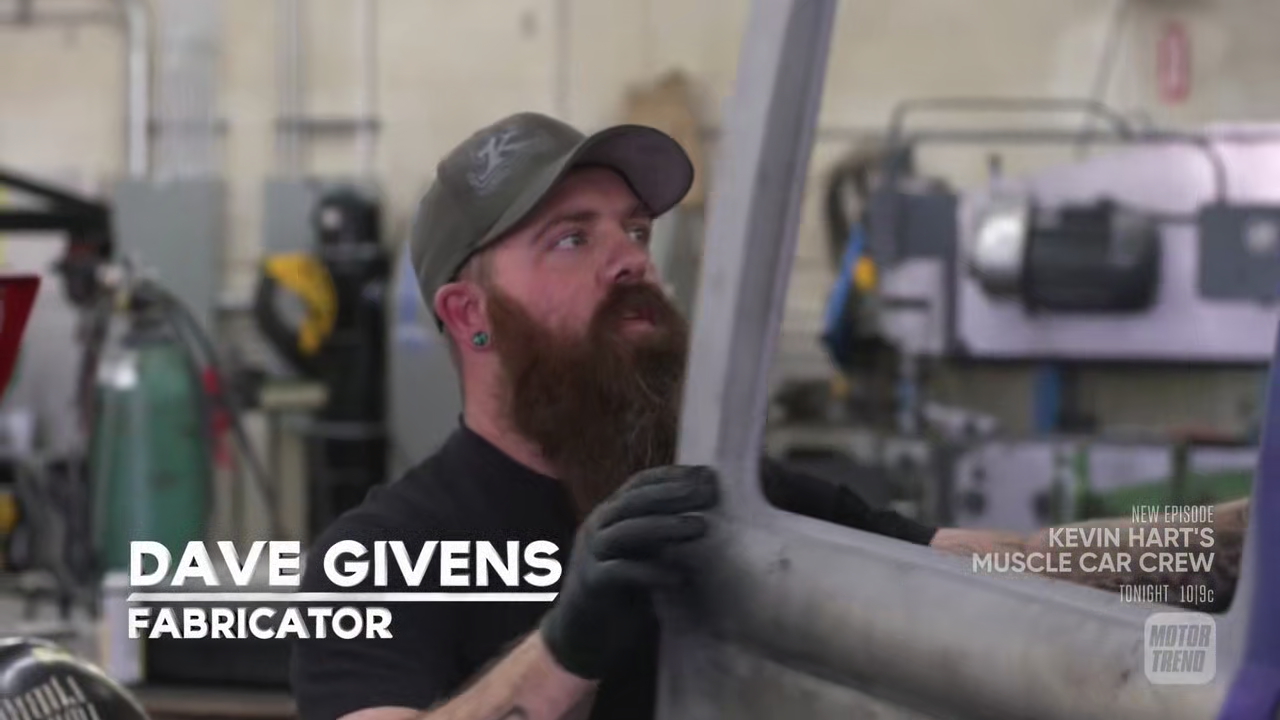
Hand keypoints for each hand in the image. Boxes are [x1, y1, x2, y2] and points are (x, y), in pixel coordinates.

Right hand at [539, 465, 718, 679]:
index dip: (673, 476)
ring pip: (626, 531)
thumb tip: (709, 510)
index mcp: (610, 514)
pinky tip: (678, 576)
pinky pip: (620, 572)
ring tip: (700, 526)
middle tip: (708, 493)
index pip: (640, 483)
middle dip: (673, 494)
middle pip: (634, 501)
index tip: (707, 475)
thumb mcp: (644, 551)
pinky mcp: (591, 584)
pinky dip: (650, 572)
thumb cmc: (624, 588)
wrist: (585, 633)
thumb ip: (663, 531)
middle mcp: (597, 526)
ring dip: (665, 526)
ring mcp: (591, 554)